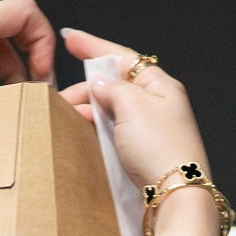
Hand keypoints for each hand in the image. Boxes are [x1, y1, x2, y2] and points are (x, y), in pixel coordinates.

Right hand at [59, 28, 219, 235]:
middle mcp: (157, 104)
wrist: (175, 196)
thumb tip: (99, 83)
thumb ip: (112, 88)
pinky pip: (114, 132)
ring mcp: (150, 130)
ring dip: (88, 110)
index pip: (123, 58)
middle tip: (60, 100)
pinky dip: (95, 128)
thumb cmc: (160, 149)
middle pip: (114, 85)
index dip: (94, 47)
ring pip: (111, 110)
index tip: (70, 39)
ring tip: (66, 118)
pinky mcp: (143, 153)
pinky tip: (82, 133)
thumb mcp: (133, 106)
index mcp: (160, 85)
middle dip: (85, 89)